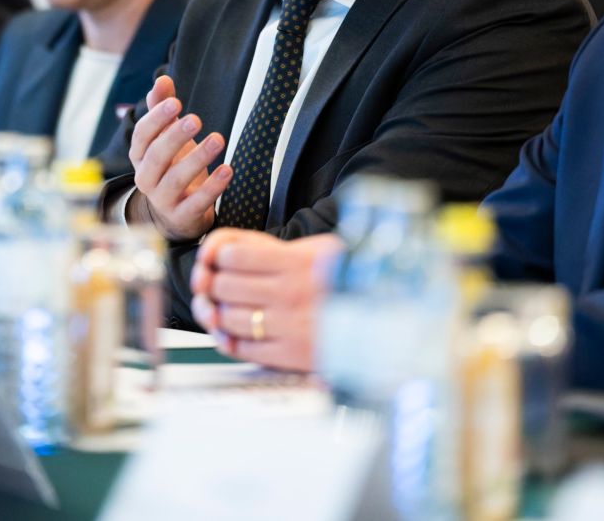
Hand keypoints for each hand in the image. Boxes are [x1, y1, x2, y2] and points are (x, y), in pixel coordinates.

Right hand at [124, 75, 229, 241]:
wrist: (175, 215)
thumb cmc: (172, 167)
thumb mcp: (167, 139)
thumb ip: (162, 110)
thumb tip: (162, 79)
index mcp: (140, 157)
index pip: (142, 136)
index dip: (156, 119)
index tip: (175, 102)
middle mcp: (146, 178)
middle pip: (156, 156)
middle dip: (175, 136)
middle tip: (196, 119)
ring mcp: (162, 200)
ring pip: (176, 179)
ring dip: (198, 158)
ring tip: (218, 139)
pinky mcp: (182, 216)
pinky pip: (196, 202)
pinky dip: (212, 187)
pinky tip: (228, 170)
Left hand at [189, 228, 342, 370]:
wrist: (388, 318)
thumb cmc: (351, 281)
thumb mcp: (323, 249)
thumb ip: (280, 248)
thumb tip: (230, 248)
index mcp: (296, 262)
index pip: (234, 255)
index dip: (219, 256)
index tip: (222, 260)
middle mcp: (289, 294)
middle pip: (225, 286)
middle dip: (216, 284)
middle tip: (221, 284)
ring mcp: (288, 326)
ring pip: (230, 318)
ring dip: (221, 313)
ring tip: (230, 308)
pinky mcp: (290, 355)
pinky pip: (245, 348)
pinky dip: (232, 341)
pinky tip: (237, 334)